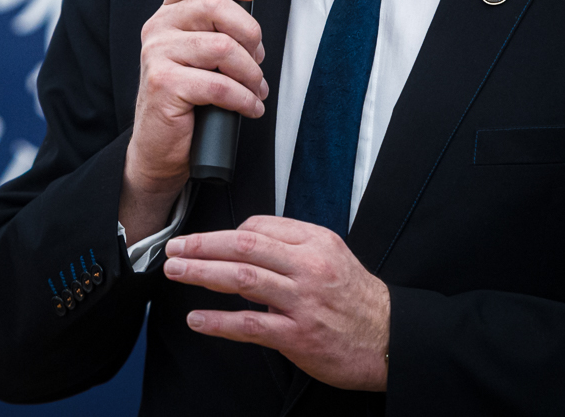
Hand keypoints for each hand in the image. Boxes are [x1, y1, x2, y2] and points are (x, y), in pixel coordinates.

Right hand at [119, 0, 266, 242]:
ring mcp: (157, 55)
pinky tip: (249, 108)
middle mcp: (158, 28)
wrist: (160, 148)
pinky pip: (219, 84)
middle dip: (250, 35)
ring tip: (255, 89)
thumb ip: (219, 31)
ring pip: (222, 47)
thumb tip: (255, 27)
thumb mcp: (202, 57)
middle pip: (215, 6)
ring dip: (251, 73)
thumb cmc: (188, 101)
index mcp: (169, 15)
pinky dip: (244, 98)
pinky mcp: (163, 84)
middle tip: (258, 60)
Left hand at [162, 216, 389, 391]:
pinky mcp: (298, 335)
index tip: (203, 240)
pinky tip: (197, 319)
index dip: (224, 233)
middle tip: (175, 247)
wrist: (390, 338)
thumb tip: (249, 243)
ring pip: (242, 279)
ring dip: (201, 273)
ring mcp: (302, 301)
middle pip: (244, 246)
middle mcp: (308, 266)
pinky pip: (250, 325)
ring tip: (176, 271)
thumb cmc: (357, 299)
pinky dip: (219, 322)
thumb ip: (293, 246)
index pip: (259, 227)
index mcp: (315, 242)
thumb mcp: (332, 256)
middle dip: (202, 245)